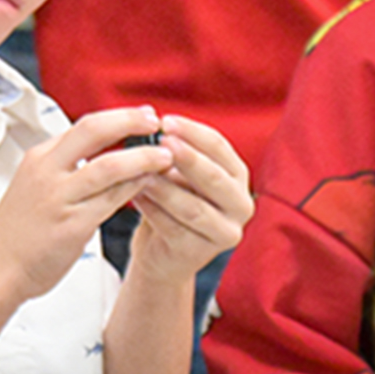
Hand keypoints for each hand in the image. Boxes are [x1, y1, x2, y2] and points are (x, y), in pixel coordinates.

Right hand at [0, 105, 170, 302]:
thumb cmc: (18, 232)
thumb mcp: (35, 187)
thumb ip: (65, 169)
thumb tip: (101, 155)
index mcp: (39, 158)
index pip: (84, 125)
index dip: (118, 117)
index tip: (142, 116)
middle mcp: (47, 171)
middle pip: (93, 130)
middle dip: (129, 121)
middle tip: (155, 120)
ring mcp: (59, 197)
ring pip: (109, 165)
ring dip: (143, 157)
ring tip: (167, 155)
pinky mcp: (72, 224)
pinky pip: (112, 200)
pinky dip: (136, 188)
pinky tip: (152, 184)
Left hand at [125, 114, 250, 283]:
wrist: (161, 251)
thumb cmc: (169, 203)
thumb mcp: (176, 174)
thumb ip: (173, 155)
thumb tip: (155, 127)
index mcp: (236, 176)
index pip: (220, 147)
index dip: (192, 132)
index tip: (165, 120)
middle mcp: (241, 205)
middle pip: (214, 178)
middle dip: (186, 157)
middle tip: (160, 141)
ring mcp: (225, 232)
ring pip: (193, 207)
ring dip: (164, 188)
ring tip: (141, 172)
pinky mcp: (200, 253)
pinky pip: (174, 228)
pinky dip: (152, 210)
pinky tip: (133, 197)